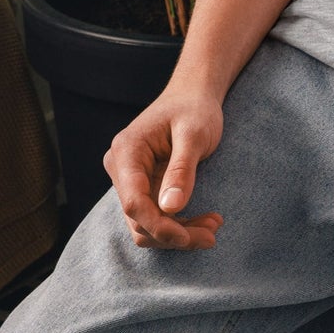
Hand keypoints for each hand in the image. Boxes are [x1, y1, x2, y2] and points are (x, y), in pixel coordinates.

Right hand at [102, 86, 225, 249]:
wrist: (193, 95)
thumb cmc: (195, 108)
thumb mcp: (194, 134)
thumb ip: (182, 169)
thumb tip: (170, 209)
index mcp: (126, 151)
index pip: (133, 202)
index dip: (158, 226)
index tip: (188, 237)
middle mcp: (120, 168)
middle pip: (138, 219)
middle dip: (174, 234)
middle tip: (213, 234)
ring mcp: (129, 180)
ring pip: (146, 224)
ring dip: (179, 233)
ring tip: (213, 227)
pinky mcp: (143, 187)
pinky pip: (155, 217)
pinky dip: (178, 225)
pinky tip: (205, 222)